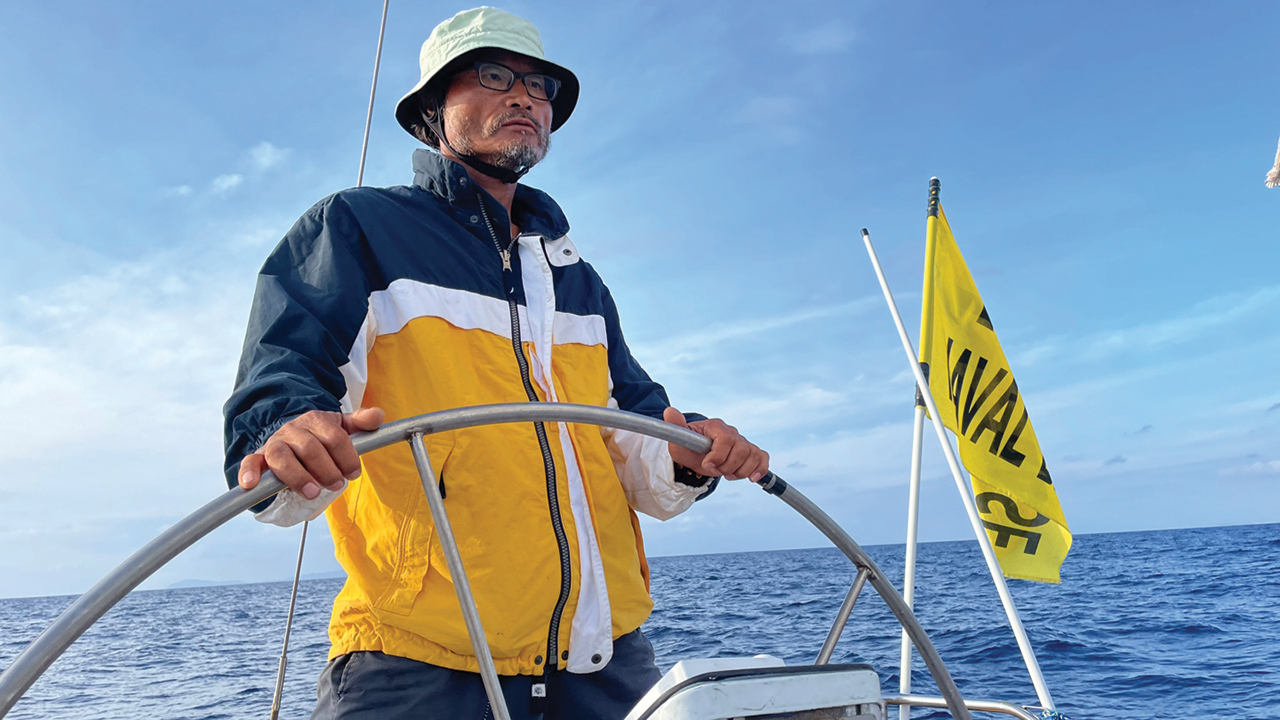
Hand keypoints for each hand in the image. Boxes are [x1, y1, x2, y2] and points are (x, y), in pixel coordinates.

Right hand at [237, 407, 385, 499]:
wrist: (293, 436)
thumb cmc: (321, 437)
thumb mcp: (343, 427)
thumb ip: (360, 422)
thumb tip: (378, 415)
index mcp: (316, 420)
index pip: (333, 436)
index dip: (346, 456)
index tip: (354, 473)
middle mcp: (293, 429)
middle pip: (309, 447)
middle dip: (327, 469)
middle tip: (337, 484)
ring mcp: (275, 443)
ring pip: (282, 456)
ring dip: (298, 476)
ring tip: (313, 492)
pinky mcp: (260, 458)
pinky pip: (250, 462)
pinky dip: (248, 472)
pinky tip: (250, 485)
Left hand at [663, 407, 768, 481]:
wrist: (696, 455)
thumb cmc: (688, 447)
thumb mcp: (679, 440)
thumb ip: (675, 426)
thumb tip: (670, 411)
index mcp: (716, 427)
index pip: (726, 439)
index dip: (718, 456)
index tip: (706, 464)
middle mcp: (732, 432)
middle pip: (741, 450)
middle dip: (727, 466)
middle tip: (713, 469)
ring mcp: (742, 442)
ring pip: (752, 456)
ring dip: (739, 471)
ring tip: (726, 473)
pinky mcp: (750, 452)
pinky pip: (762, 458)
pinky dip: (759, 469)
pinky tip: (751, 477)